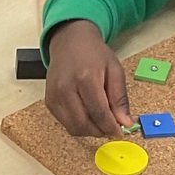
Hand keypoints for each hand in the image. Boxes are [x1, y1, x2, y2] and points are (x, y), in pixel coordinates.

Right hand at [44, 21, 133, 137]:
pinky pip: (65, 123)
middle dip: (101, 131)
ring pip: (74, 128)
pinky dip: (79, 125)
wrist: (69, 42)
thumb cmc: (93, 54)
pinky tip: (87, 115)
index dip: (111, 127)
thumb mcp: (115, 70)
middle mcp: (66, 88)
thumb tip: (125, 122)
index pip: (99, 113)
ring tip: (100, 121)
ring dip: (90, 131)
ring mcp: (55, 96)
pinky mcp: (49, 101)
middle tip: (111, 128)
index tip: (120, 132)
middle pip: (84, 124)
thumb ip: (120, 98)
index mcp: (86, 78)